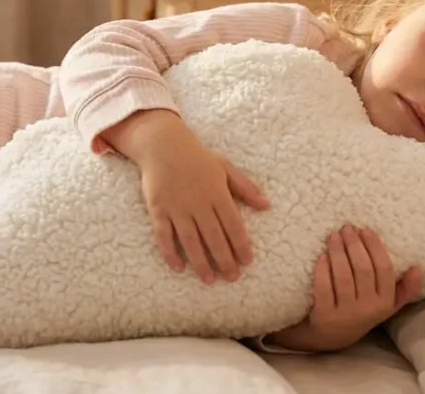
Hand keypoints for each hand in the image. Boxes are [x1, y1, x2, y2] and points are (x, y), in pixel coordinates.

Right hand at [101, 109, 270, 283]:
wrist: (163, 145)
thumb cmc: (197, 157)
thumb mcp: (225, 167)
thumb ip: (246, 187)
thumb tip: (266, 205)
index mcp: (217, 193)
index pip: (233, 224)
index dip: (241, 245)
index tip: (247, 262)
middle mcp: (198, 203)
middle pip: (214, 237)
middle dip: (224, 259)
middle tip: (232, 277)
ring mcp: (177, 208)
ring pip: (190, 241)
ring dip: (201, 262)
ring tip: (209, 280)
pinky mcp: (158, 210)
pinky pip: (163, 235)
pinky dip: (170, 252)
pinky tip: (179, 268)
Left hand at [268, 225, 421, 352]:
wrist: (331, 336)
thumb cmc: (361, 312)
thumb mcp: (386, 305)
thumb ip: (404, 289)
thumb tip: (418, 268)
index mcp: (385, 303)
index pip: (384, 269)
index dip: (375, 247)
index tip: (365, 230)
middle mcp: (368, 309)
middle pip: (363, 269)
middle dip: (354, 244)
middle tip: (347, 228)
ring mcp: (345, 313)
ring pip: (343, 276)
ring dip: (338, 252)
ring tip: (333, 236)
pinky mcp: (324, 315)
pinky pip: (324, 287)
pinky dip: (323, 269)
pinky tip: (322, 255)